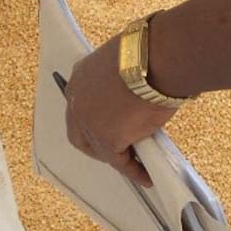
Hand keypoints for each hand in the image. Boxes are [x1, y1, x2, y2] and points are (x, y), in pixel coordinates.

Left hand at [63, 36, 177, 187]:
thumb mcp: (124, 65)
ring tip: (135, 164)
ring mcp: (88, 120)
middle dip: (97, 146)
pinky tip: (145, 176)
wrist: (154, 59)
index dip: (94, 121)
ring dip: (116, 158)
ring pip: (98, 149)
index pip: (81, 106)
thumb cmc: (146, 55)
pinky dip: (133, 170)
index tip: (111, 129)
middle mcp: (77, 98)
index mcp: (80, 76)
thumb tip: (133, 98)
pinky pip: (119, 161)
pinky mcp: (105, 138)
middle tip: (120, 152)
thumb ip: (120, 84)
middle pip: (79, 133)